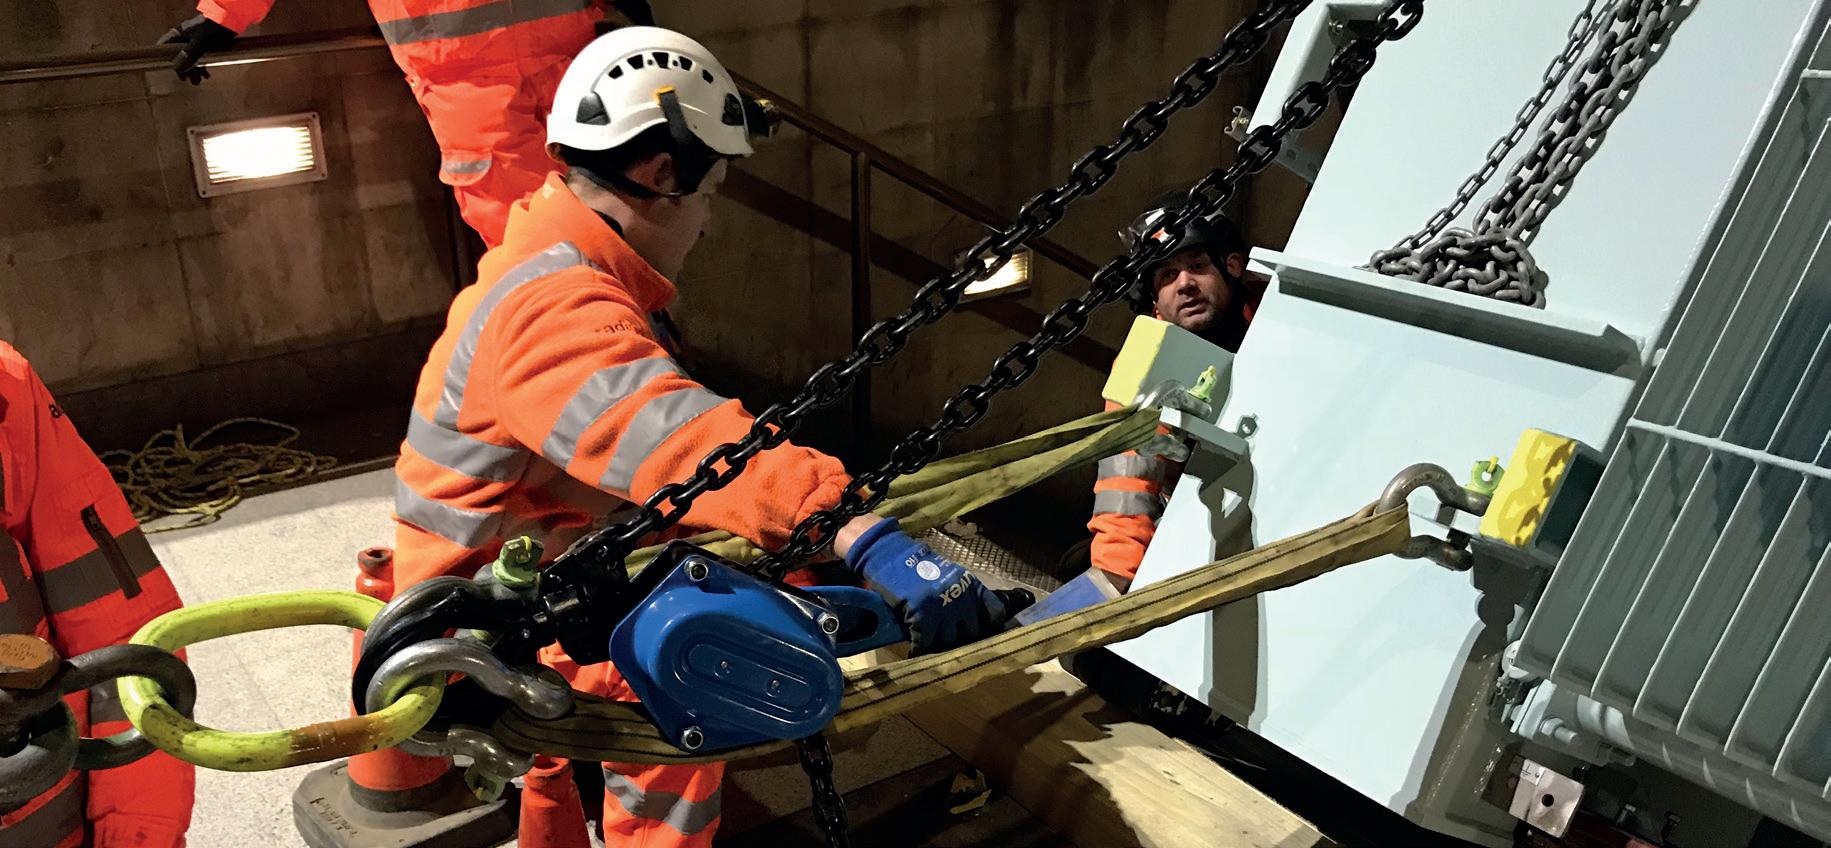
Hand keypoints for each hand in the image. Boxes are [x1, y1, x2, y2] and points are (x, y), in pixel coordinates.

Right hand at [158, 15, 237, 84]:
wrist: (230, 20)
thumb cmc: (211, 30)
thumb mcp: (199, 43)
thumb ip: (188, 55)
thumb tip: (177, 68)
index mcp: (178, 35)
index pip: (164, 47)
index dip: (166, 60)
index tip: (172, 71)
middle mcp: (183, 38)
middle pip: (178, 56)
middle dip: (183, 69)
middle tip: (188, 80)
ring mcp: (194, 41)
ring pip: (190, 58)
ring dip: (193, 70)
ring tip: (198, 81)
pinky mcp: (204, 44)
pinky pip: (199, 57)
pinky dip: (201, 65)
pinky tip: (206, 75)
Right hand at [841, 518, 1009, 653]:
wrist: (891, 556)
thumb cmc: (918, 566)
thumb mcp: (950, 575)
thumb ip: (963, 594)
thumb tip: (971, 620)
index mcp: (970, 585)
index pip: (994, 612)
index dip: (989, 626)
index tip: (982, 634)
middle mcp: (962, 598)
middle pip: (970, 632)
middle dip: (960, 638)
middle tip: (949, 642)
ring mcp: (943, 609)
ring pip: (948, 641)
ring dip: (939, 646)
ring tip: (931, 647)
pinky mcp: (922, 617)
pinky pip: (925, 643)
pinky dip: (919, 650)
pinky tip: (915, 651)